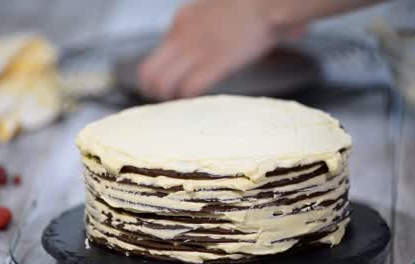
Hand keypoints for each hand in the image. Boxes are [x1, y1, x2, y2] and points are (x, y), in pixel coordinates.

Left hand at [138, 0, 280, 99]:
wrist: (266, 2)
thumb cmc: (247, 7)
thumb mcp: (211, 10)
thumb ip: (199, 27)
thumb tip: (198, 47)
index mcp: (180, 21)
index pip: (154, 56)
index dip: (158, 76)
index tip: (168, 85)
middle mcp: (182, 36)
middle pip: (149, 74)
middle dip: (155, 92)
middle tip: (167, 100)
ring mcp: (197, 50)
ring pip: (164, 84)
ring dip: (171, 98)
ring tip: (182, 102)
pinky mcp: (214, 63)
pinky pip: (189, 88)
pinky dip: (190, 98)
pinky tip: (198, 99)